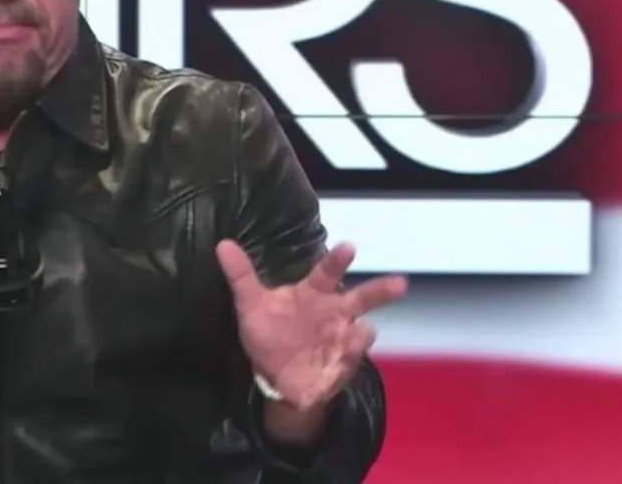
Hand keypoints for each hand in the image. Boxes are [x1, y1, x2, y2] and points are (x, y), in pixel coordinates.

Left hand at [216, 239, 406, 410]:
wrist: (276, 377)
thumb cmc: (270, 333)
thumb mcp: (251, 305)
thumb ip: (240, 275)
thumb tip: (223, 244)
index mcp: (313, 293)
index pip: (327, 272)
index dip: (337, 260)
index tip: (349, 247)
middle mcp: (334, 313)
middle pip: (363, 298)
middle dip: (381, 290)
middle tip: (399, 283)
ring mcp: (342, 339)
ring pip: (363, 331)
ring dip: (362, 332)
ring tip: (360, 330)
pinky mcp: (342, 364)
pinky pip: (351, 359)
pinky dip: (350, 358)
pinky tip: (345, 354)